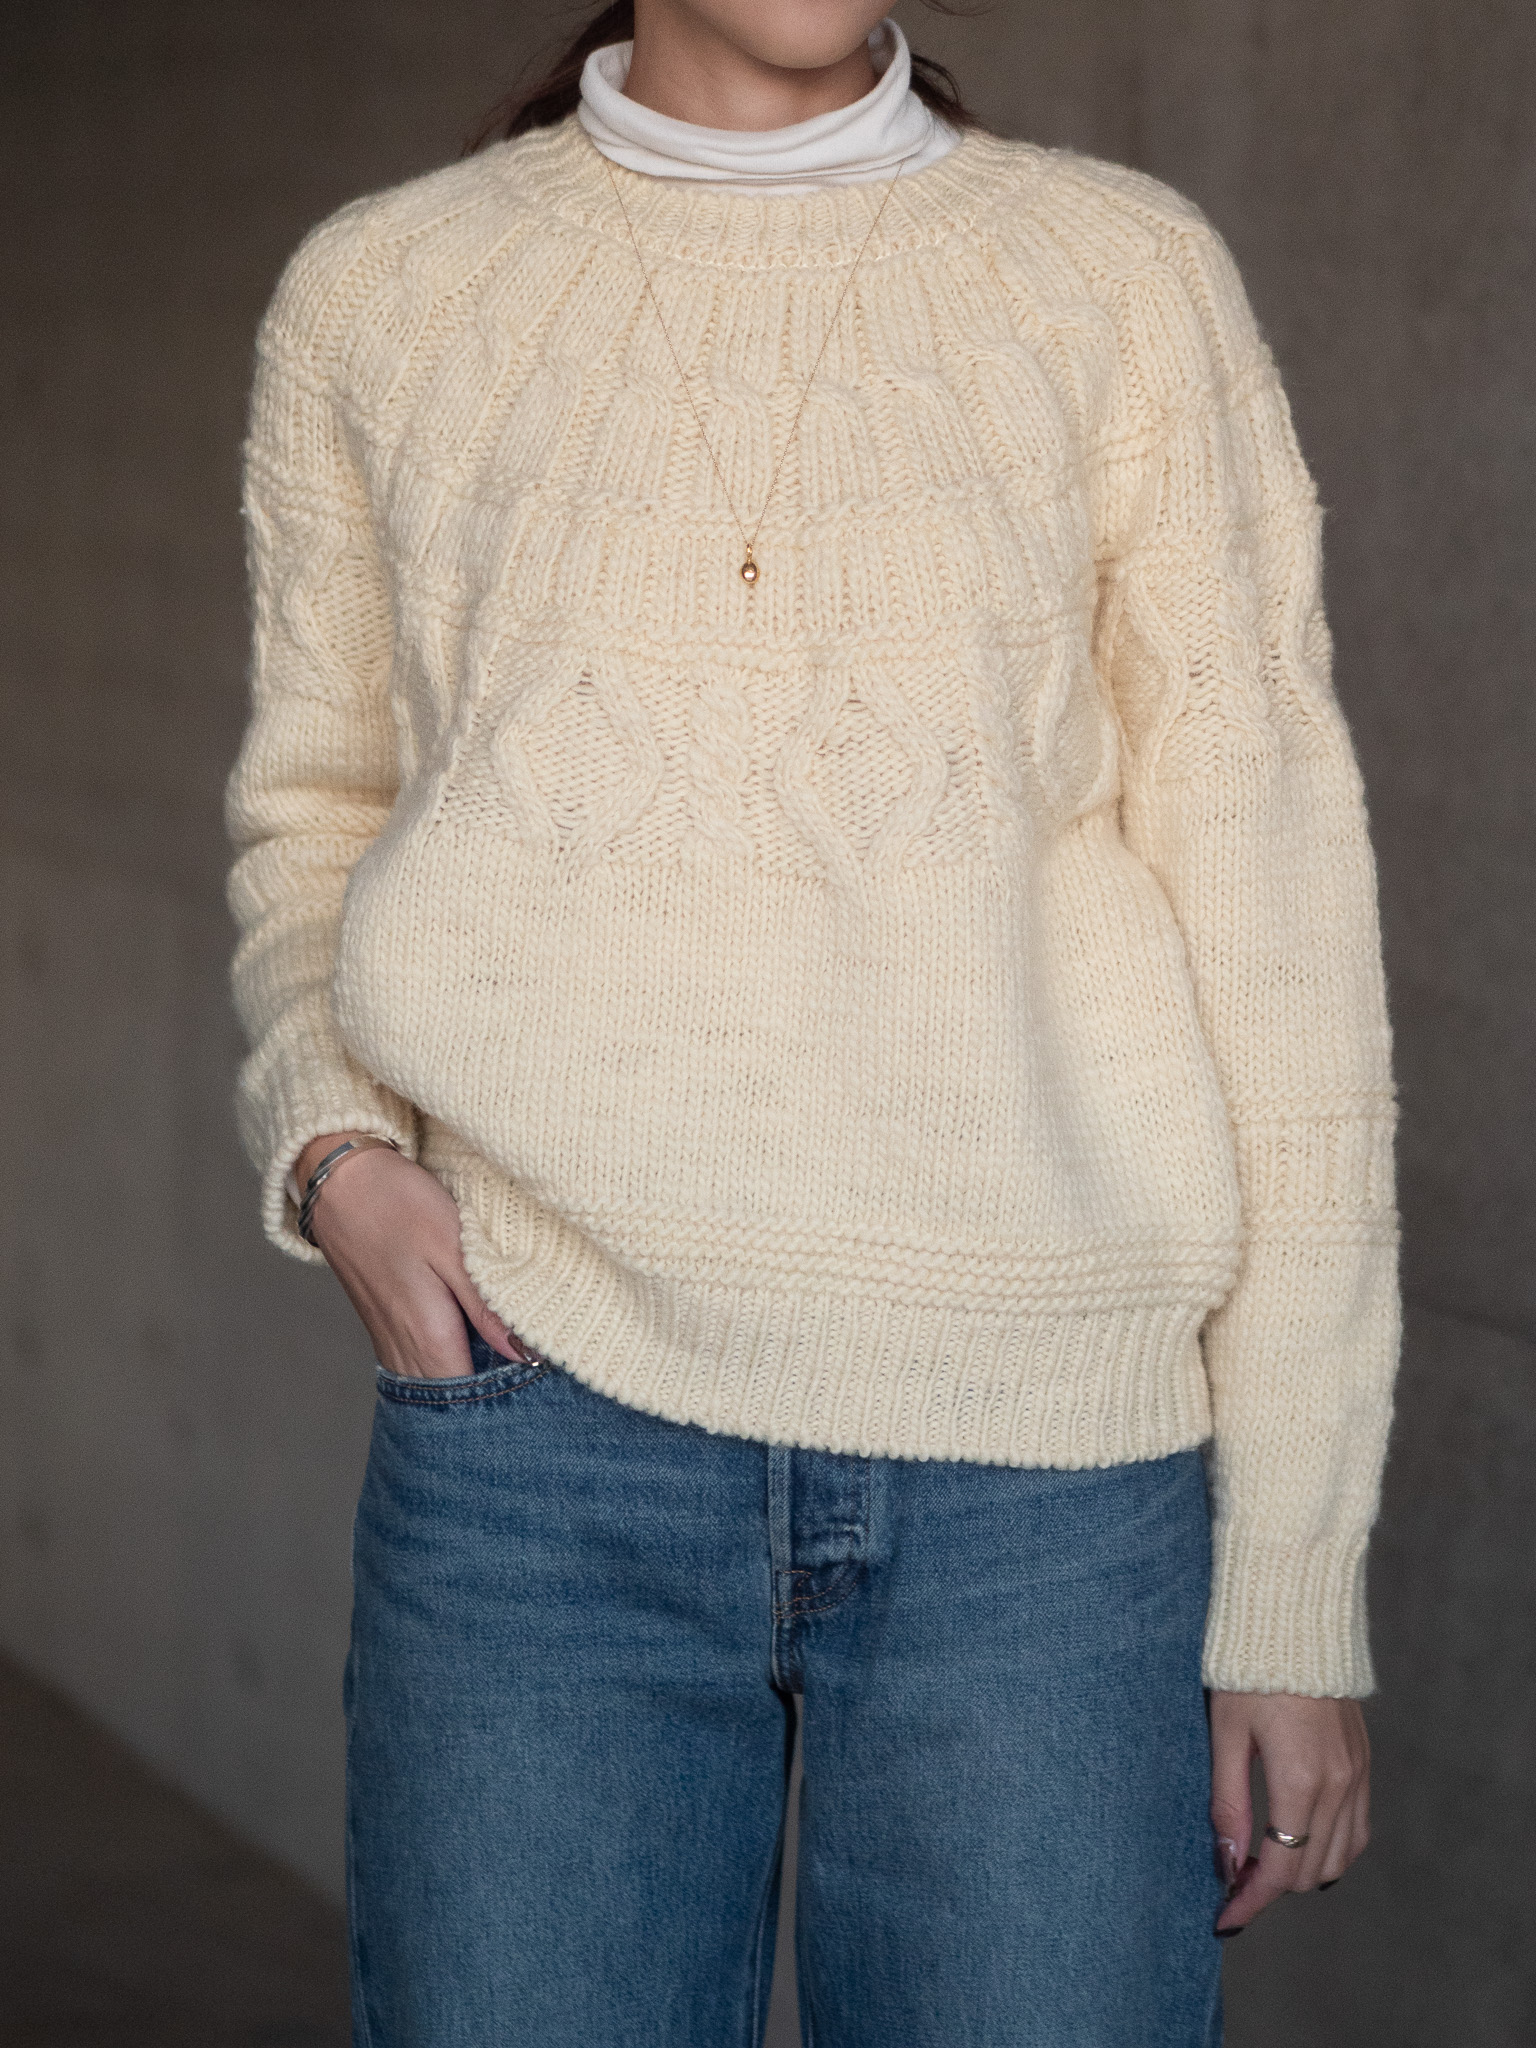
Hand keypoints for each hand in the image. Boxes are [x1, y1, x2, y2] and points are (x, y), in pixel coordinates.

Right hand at [294, 1131, 523, 1379]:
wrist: (339, 1182)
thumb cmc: (399, 1205)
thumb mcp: (454, 1248)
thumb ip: (486, 1307)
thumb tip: (522, 1353)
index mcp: (426, 1335)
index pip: (467, 1397)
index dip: (503, 1398)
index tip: (536, 1380)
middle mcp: (403, 1349)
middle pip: (449, 1398)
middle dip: (486, 1395)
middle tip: (528, 1372)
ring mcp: (388, 1340)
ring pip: (432, 1382)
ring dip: (465, 1379)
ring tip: (505, 1360)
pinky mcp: (384, 1326)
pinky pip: (419, 1363)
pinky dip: (447, 1360)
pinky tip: (472, 1341)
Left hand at [1209, 1690, 1369, 1932]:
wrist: (1295, 1621)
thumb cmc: (1249, 1672)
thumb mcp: (1226, 1734)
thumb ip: (1227, 1802)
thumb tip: (1226, 1863)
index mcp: (1300, 1781)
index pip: (1280, 1868)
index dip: (1251, 1900)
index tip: (1224, 1919)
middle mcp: (1338, 1785)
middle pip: (1311, 1871)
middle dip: (1271, 1885)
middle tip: (1233, 1878)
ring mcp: (1357, 1775)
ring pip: (1340, 1857)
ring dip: (1302, 1870)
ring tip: (1261, 1862)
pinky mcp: (1363, 1763)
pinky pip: (1357, 1828)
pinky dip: (1331, 1847)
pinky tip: (1300, 1840)